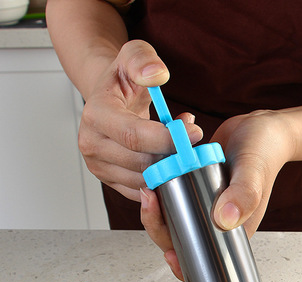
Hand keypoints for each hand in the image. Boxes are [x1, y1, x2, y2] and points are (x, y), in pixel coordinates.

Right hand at [78, 39, 202, 201]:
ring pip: (144, 181)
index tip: (194, 133)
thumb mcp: (133, 54)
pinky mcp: (110, 181)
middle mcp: (92, 144)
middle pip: (142, 162)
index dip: (168, 139)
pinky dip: (161, 180)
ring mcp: (99, 166)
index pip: (134, 136)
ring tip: (179, 147)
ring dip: (169, 168)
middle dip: (173, 155)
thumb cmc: (122, 79)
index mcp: (96, 115)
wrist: (108, 98)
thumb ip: (144, 60)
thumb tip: (157, 75)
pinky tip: (168, 160)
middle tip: (193, 141)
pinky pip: (142, 191)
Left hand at [140, 109, 294, 280]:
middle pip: (178, 236)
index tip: (169, 253)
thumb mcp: (254, 171)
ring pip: (170, 214)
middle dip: (158, 224)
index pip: (202, 255)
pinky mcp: (192, 185)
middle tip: (151, 199)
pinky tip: (158, 165)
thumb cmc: (265, 152)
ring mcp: (201, 202)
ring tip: (150, 183)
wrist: (260, 127)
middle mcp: (214, 219)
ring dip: (155, 204)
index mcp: (231, 228)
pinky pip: (172, 191)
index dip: (182, 261)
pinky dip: (162, 182)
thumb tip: (224, 220)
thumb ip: (245, 194)